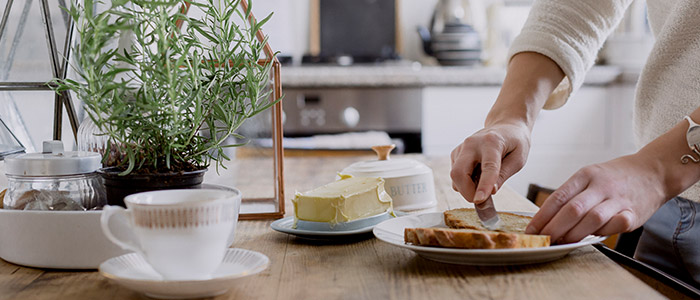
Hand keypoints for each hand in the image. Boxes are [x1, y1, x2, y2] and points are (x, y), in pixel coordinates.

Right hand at [450, 122, 530, 202]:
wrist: (505, 126)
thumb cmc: (514, 142)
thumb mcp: (518, 159)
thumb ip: (504, 175)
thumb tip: (491, 192)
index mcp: (492, 142)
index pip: (487, 168)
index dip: (483, 186)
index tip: (479, 201)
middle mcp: (472, 143)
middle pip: (459, 172)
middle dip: (467, 192)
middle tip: (481, 200)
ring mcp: (461, 148)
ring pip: (455, 176)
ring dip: (467, 188)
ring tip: (484, 183)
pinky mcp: (456, 154)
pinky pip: (455, 175)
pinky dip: (465, 182)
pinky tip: (477, 176)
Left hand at [526, 154, 667, 243]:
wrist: (652, 171)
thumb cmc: (614, 178)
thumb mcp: (589, 177)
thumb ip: (572, 196)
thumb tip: (548, 220)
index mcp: (585, 175)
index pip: (558, 198)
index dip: (542, 217)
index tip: (531, 230)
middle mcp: (600, 186)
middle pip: (572, 210)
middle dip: (554, 228)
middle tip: (543, 240)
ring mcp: (618, 199)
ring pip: (592, 219)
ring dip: (574, 234)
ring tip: (562, 242)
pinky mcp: (633, 213)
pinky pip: (616, 225)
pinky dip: (603, 233)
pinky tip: (593, 238)